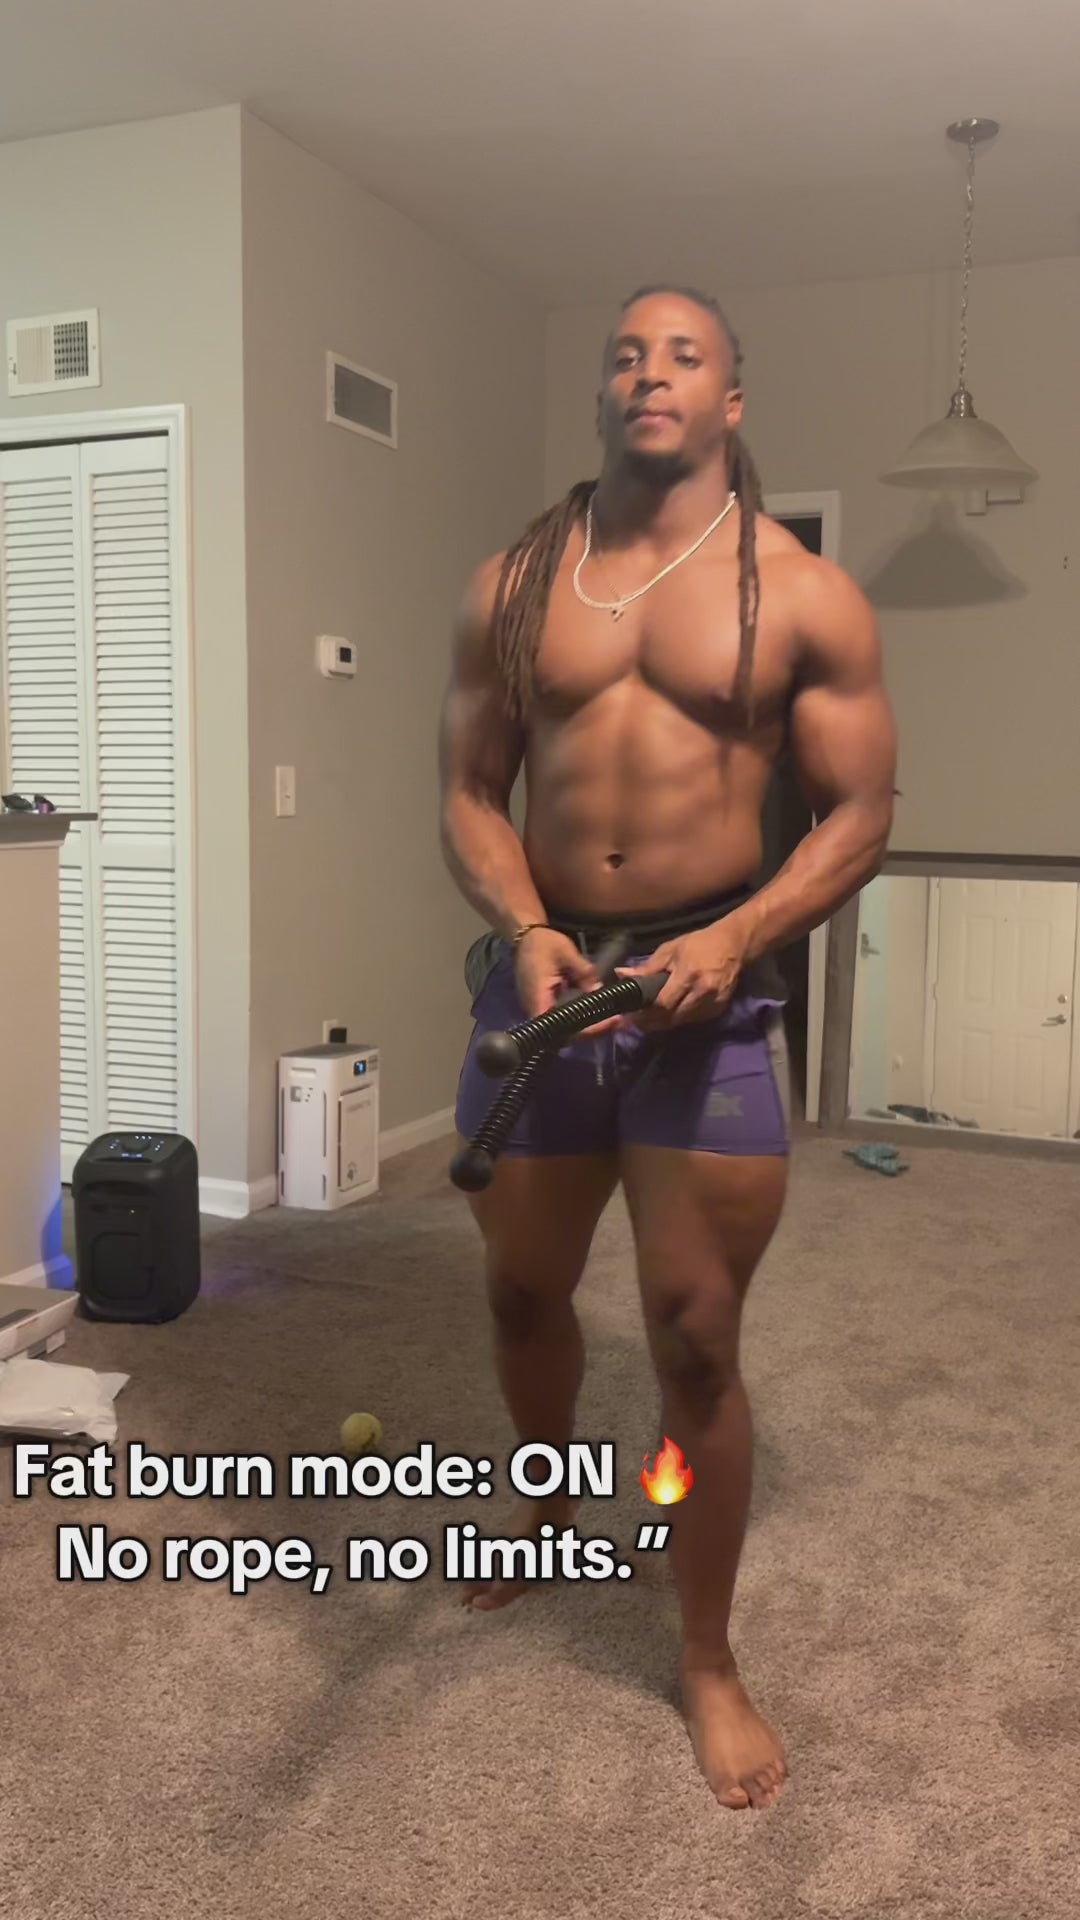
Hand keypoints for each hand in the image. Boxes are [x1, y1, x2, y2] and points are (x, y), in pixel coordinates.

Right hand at [512, 929, 621, 1036]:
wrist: (524, 939)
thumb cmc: (542, 943)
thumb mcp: (566, 952)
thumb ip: (583, 972)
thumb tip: (598, 991)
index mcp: (538, 996)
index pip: (560, 1026)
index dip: (584, 1030)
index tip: (607, 1022)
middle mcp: (534, 1009)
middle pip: (562, 1035)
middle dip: (590, 1032)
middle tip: (615, 1022)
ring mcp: (537, 1010)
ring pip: (562, 1031)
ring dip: (586, 1029)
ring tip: (611, 1021)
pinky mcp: (542, 1007)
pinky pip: (561, 1022)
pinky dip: (579, 1021)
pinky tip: (596, 1014)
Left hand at [616, 919, 750, 1030]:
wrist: (733, 945)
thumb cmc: (698, 944)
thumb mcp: (670, 950)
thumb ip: (647, 967)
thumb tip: (621, 975)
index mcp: (688, 975)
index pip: (663, 1003)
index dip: (645, 1014)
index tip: (630, 1015)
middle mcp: (702, 991)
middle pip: (672, 1018)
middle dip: (652, 1023)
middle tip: (636, 1021)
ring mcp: (714, 1002)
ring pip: (682, 1022)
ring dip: (665, 1023)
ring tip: (649, 1018)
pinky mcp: (720, 1009)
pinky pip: (694, 1020)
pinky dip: (680, 1018)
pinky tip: (671, 1013)